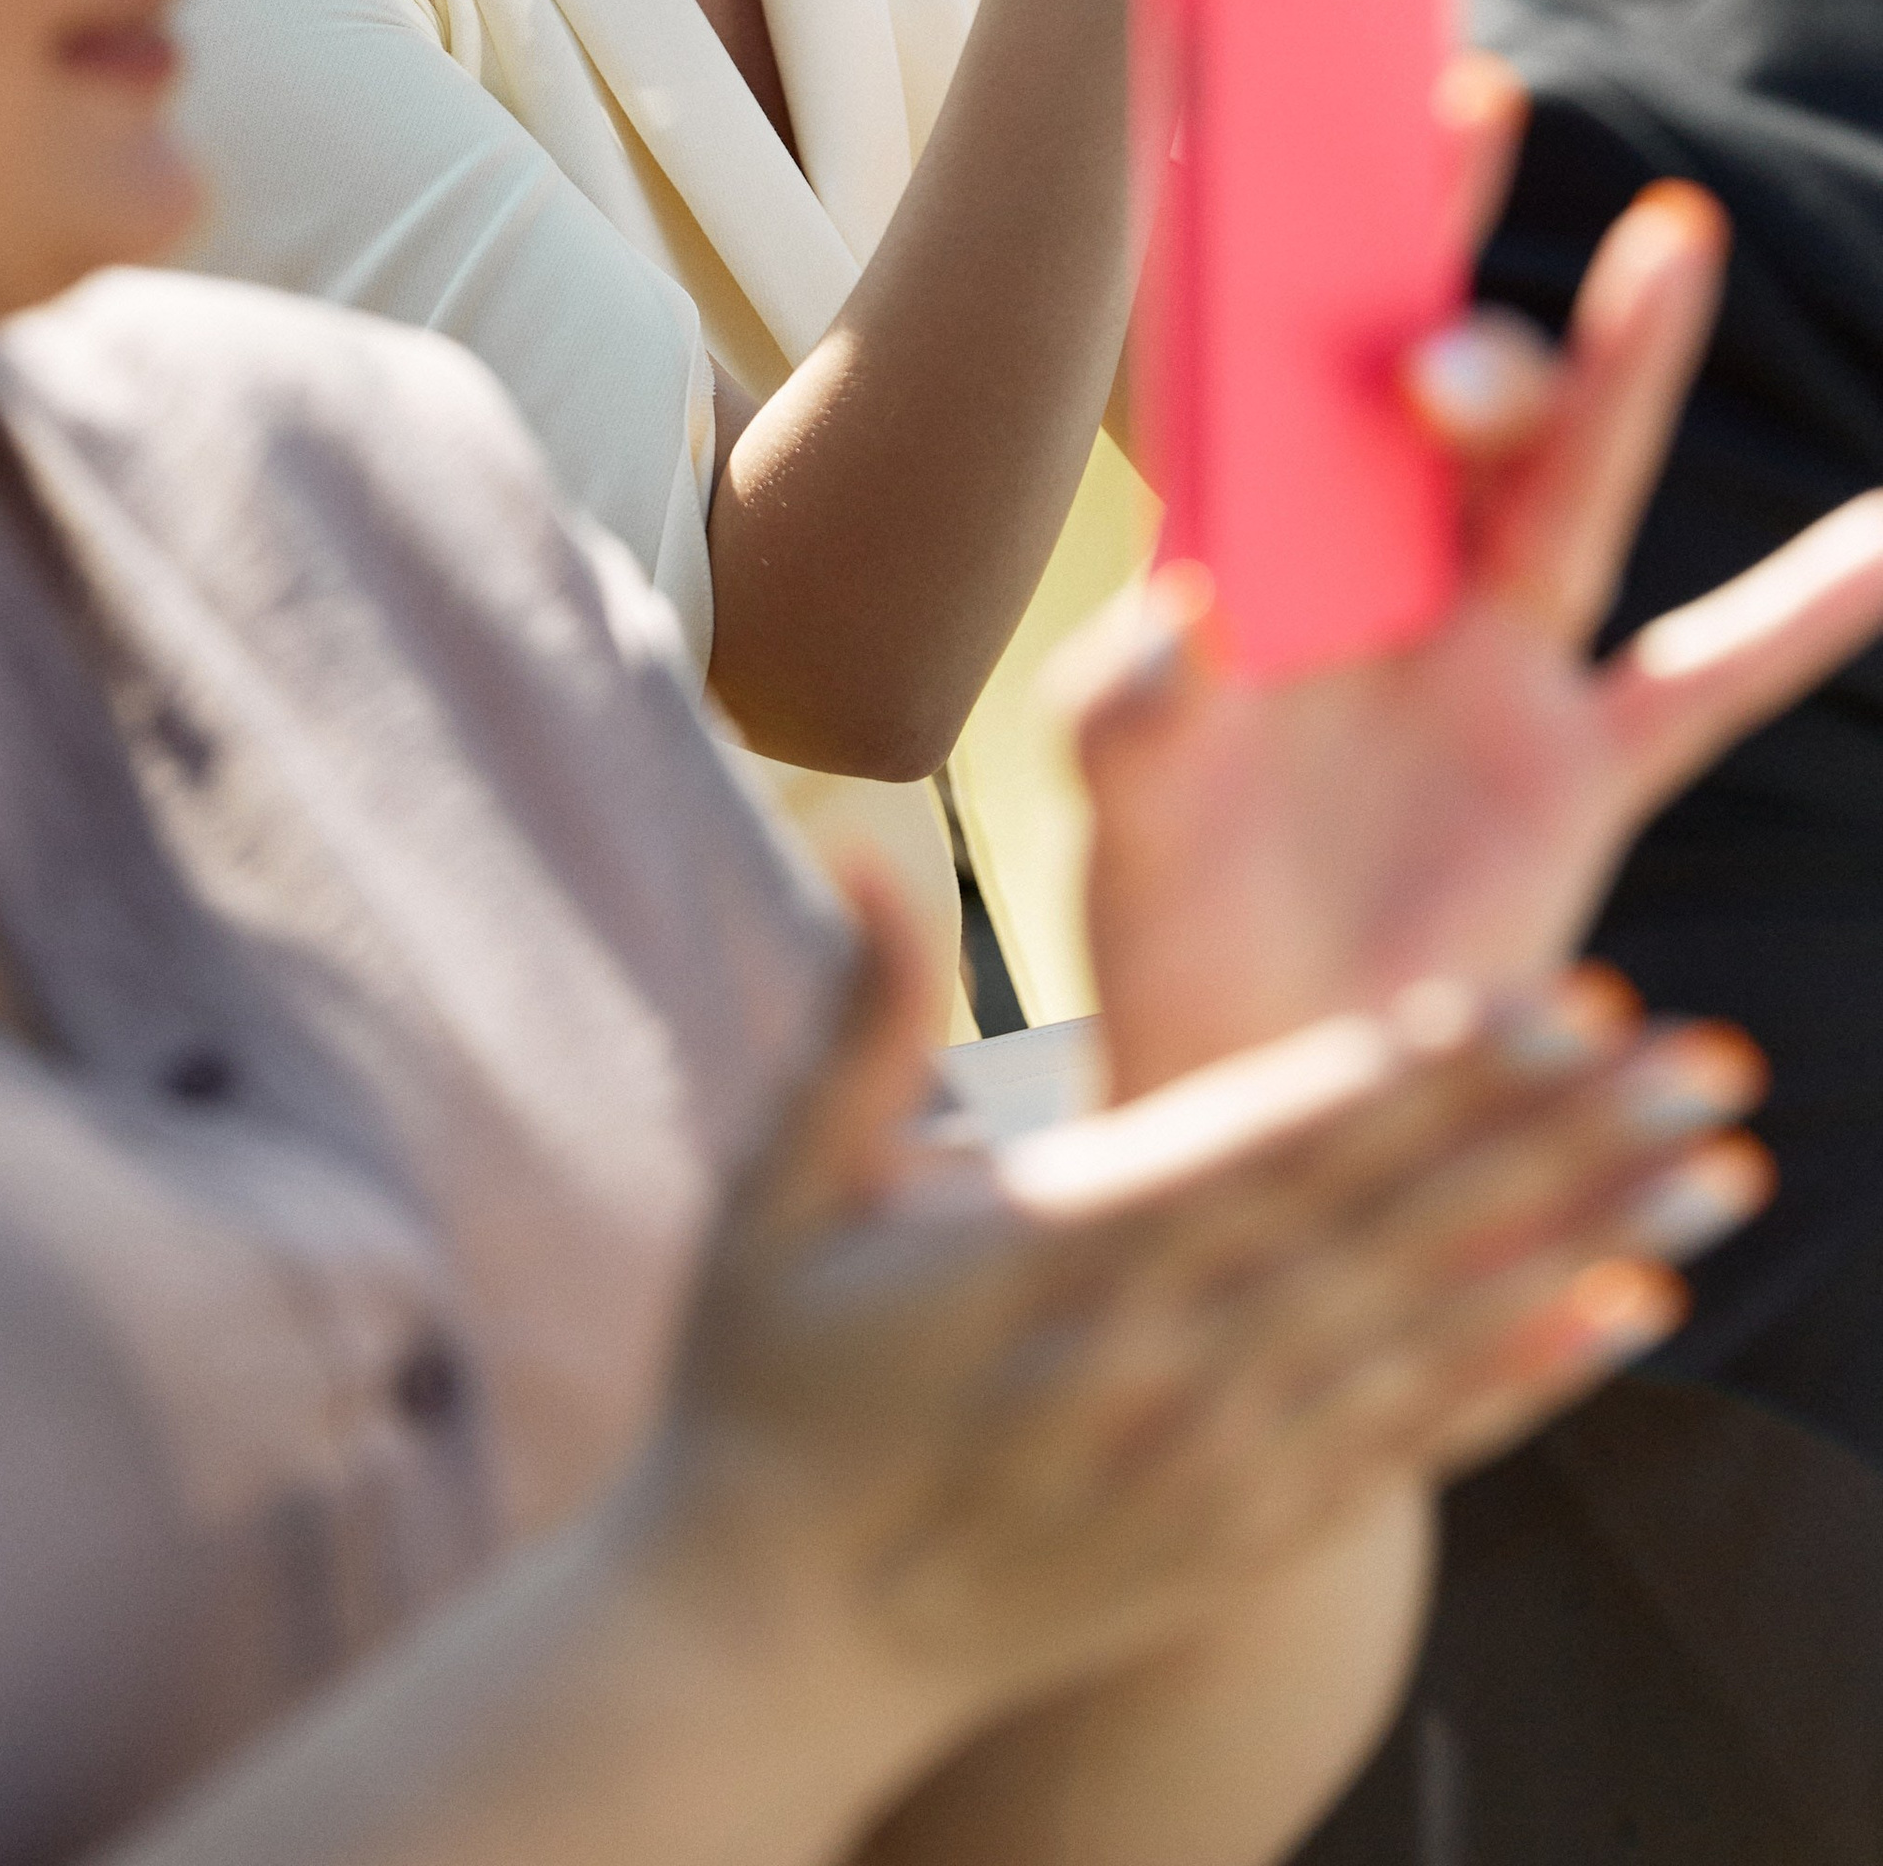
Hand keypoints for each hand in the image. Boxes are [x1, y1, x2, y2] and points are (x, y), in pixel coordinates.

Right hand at [647, 871, 1773, 1746]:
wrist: (769, 1636)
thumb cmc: (765, 1378)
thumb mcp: (779, 1184)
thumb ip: (855, 1012)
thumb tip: (864, 843)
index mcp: (1056, 1254)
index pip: (1272, 1147)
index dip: (1416, 1078)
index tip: (1542, 1001)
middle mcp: (1159, 1363)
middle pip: (1392, 1232)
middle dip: (1555, 1138)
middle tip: (1695, 1058)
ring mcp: (1212, 1462)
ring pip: (1434, 1333)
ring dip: (1585, 1239)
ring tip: (1714, 1164)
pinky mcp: (1239, 1533)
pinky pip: (1412, 1445)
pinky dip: (1528, 1374)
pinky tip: (1627, 1307)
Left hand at [1073, 68, 1882, 1097]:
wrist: (1266, 1102)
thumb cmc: (1174, 951)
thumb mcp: (1135, 840)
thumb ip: (1140, 730)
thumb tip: (1175, 619)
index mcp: (1256, 575)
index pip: (1275, 373)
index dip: (1291, 251)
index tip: (1293, 130)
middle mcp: (1381, 590)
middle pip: (1433, 395)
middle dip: (1454, 267)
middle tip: (1472, 121)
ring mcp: (1492, 668)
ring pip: (1568, 483)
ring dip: (1622, 363)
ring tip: (1673, 236)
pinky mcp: (1579, 768)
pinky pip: (1710, 674)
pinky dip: (1806, 610)